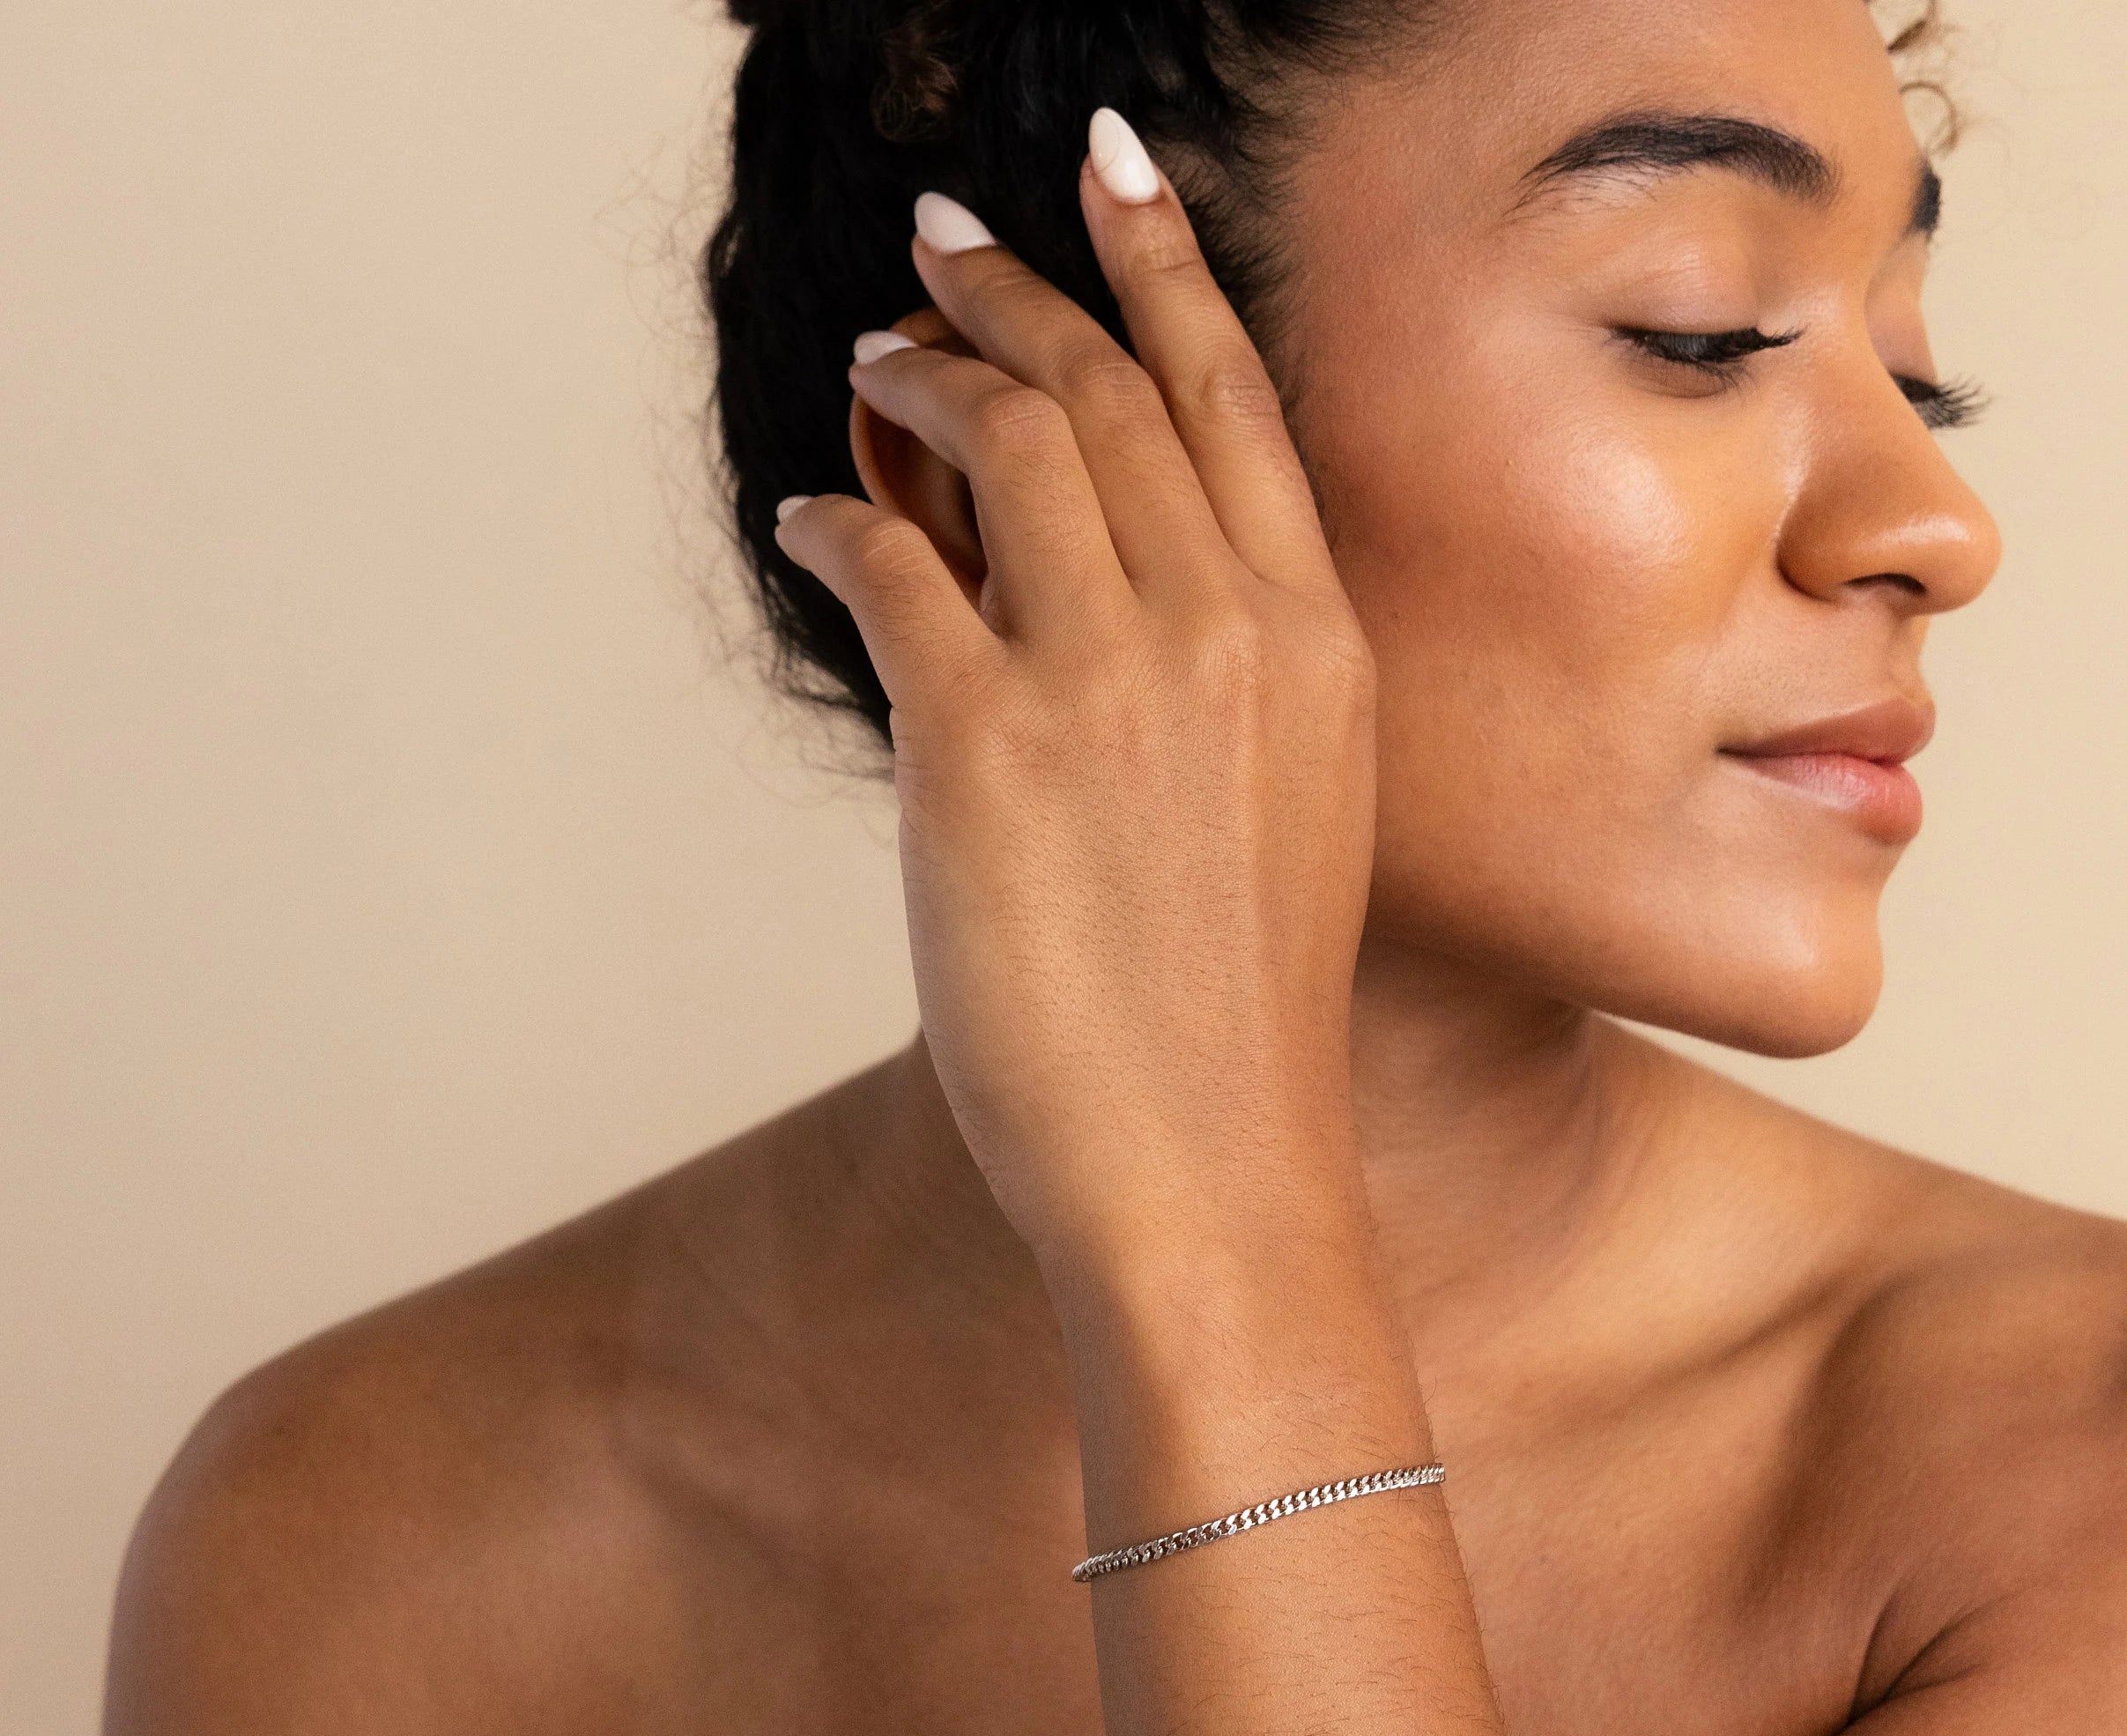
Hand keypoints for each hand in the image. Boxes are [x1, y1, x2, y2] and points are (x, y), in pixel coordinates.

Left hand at [775, 117, 1378, 1301]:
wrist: (1216, 1171)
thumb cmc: (1242, 1028)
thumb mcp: (1289, 822)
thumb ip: (1219, 691)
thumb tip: (1097, 600)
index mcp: (1318, 647)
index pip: (1232, 400)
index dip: (1162, 265)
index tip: (1112, 172)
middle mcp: (1229, 630)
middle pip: (1108, 388)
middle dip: (1018, 290)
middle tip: (944, 246)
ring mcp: (1112, 677)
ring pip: (1004, 434)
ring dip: (921, 371)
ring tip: (872, 355)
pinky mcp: (987, 741)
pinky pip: (886, 560)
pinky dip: (833, 519)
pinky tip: (808, 520)